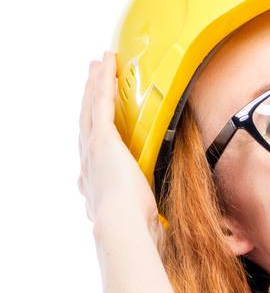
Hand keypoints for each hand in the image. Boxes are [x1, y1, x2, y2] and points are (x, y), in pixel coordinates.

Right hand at [78, 50, 165, 253]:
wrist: (121, 226)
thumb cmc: (133, 228)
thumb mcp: (136, 218)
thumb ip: (144, 214)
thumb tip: (160, 225)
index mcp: (94, 180)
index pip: (92, 147)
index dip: (92, 128)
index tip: (94, 117)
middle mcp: (88, 162)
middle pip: (87, 120)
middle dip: (89, 98)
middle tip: (91, 77)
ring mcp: (92, 148)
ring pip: (91, 107)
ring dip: (95, 84)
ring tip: (98, 65)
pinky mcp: (102, 139)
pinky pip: (101, 103)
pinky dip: (103, 82)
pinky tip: (107, 65)